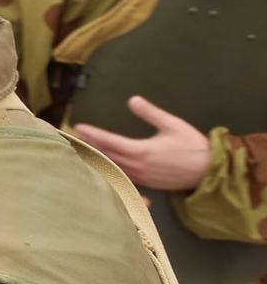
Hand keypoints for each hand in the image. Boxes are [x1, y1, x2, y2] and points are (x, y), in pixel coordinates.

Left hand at [76, 96, 213, 193]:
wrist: (209, 170)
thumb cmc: (193, 146)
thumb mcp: (172, 124)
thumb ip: (150, 113)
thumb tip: (132, 99)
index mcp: (141, 151)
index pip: (110, 141)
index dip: (93, 134)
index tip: (79, 127)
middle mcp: (137, 166)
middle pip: (106, 156)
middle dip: (90, 146)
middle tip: (73, 138)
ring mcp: (141, 178)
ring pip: (112, 167)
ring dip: (97, 159)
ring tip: (83, 150)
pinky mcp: (146, 184)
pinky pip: (122, 177)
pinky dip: (110, 170)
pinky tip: (103, 166)